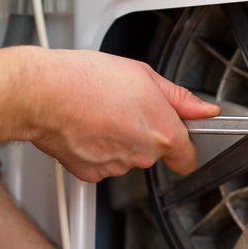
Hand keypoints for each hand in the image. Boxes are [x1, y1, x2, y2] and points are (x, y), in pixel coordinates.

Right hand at [30, 50, 219, 181]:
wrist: (42, 94)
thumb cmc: (86, 80)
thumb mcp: (144, 75)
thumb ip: (180, 98)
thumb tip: (205, 110)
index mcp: (162, 132)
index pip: (188, 157)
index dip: (184, 145)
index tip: (178, 134)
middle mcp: (143, 155)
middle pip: (155, 152)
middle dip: (145, 132)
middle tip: (126, 106)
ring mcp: (116, 167)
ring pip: (127, 157)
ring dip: (119, 139)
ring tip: (101, 111)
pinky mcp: (91, 174)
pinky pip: (103, 163)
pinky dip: (97, 149)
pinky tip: (87, 127)